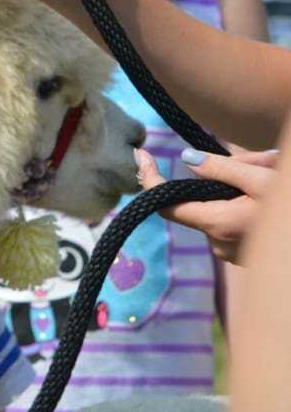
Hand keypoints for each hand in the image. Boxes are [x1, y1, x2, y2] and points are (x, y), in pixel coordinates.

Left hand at [138, 147, 278, 263]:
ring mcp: (234, 253)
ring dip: (236, 190)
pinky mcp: (247, 256)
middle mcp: (220, 243)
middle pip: (199, 202)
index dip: (150, 180)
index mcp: (218, 224)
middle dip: (217, 178)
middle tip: (255, 161)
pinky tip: (270, 196)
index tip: (141, 155)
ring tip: (268, 175)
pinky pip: (233, 223)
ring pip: (217, 211)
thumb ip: (222, 169)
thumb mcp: (264, 179)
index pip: (166, 204)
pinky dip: (244, 205)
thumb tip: (186, 159)